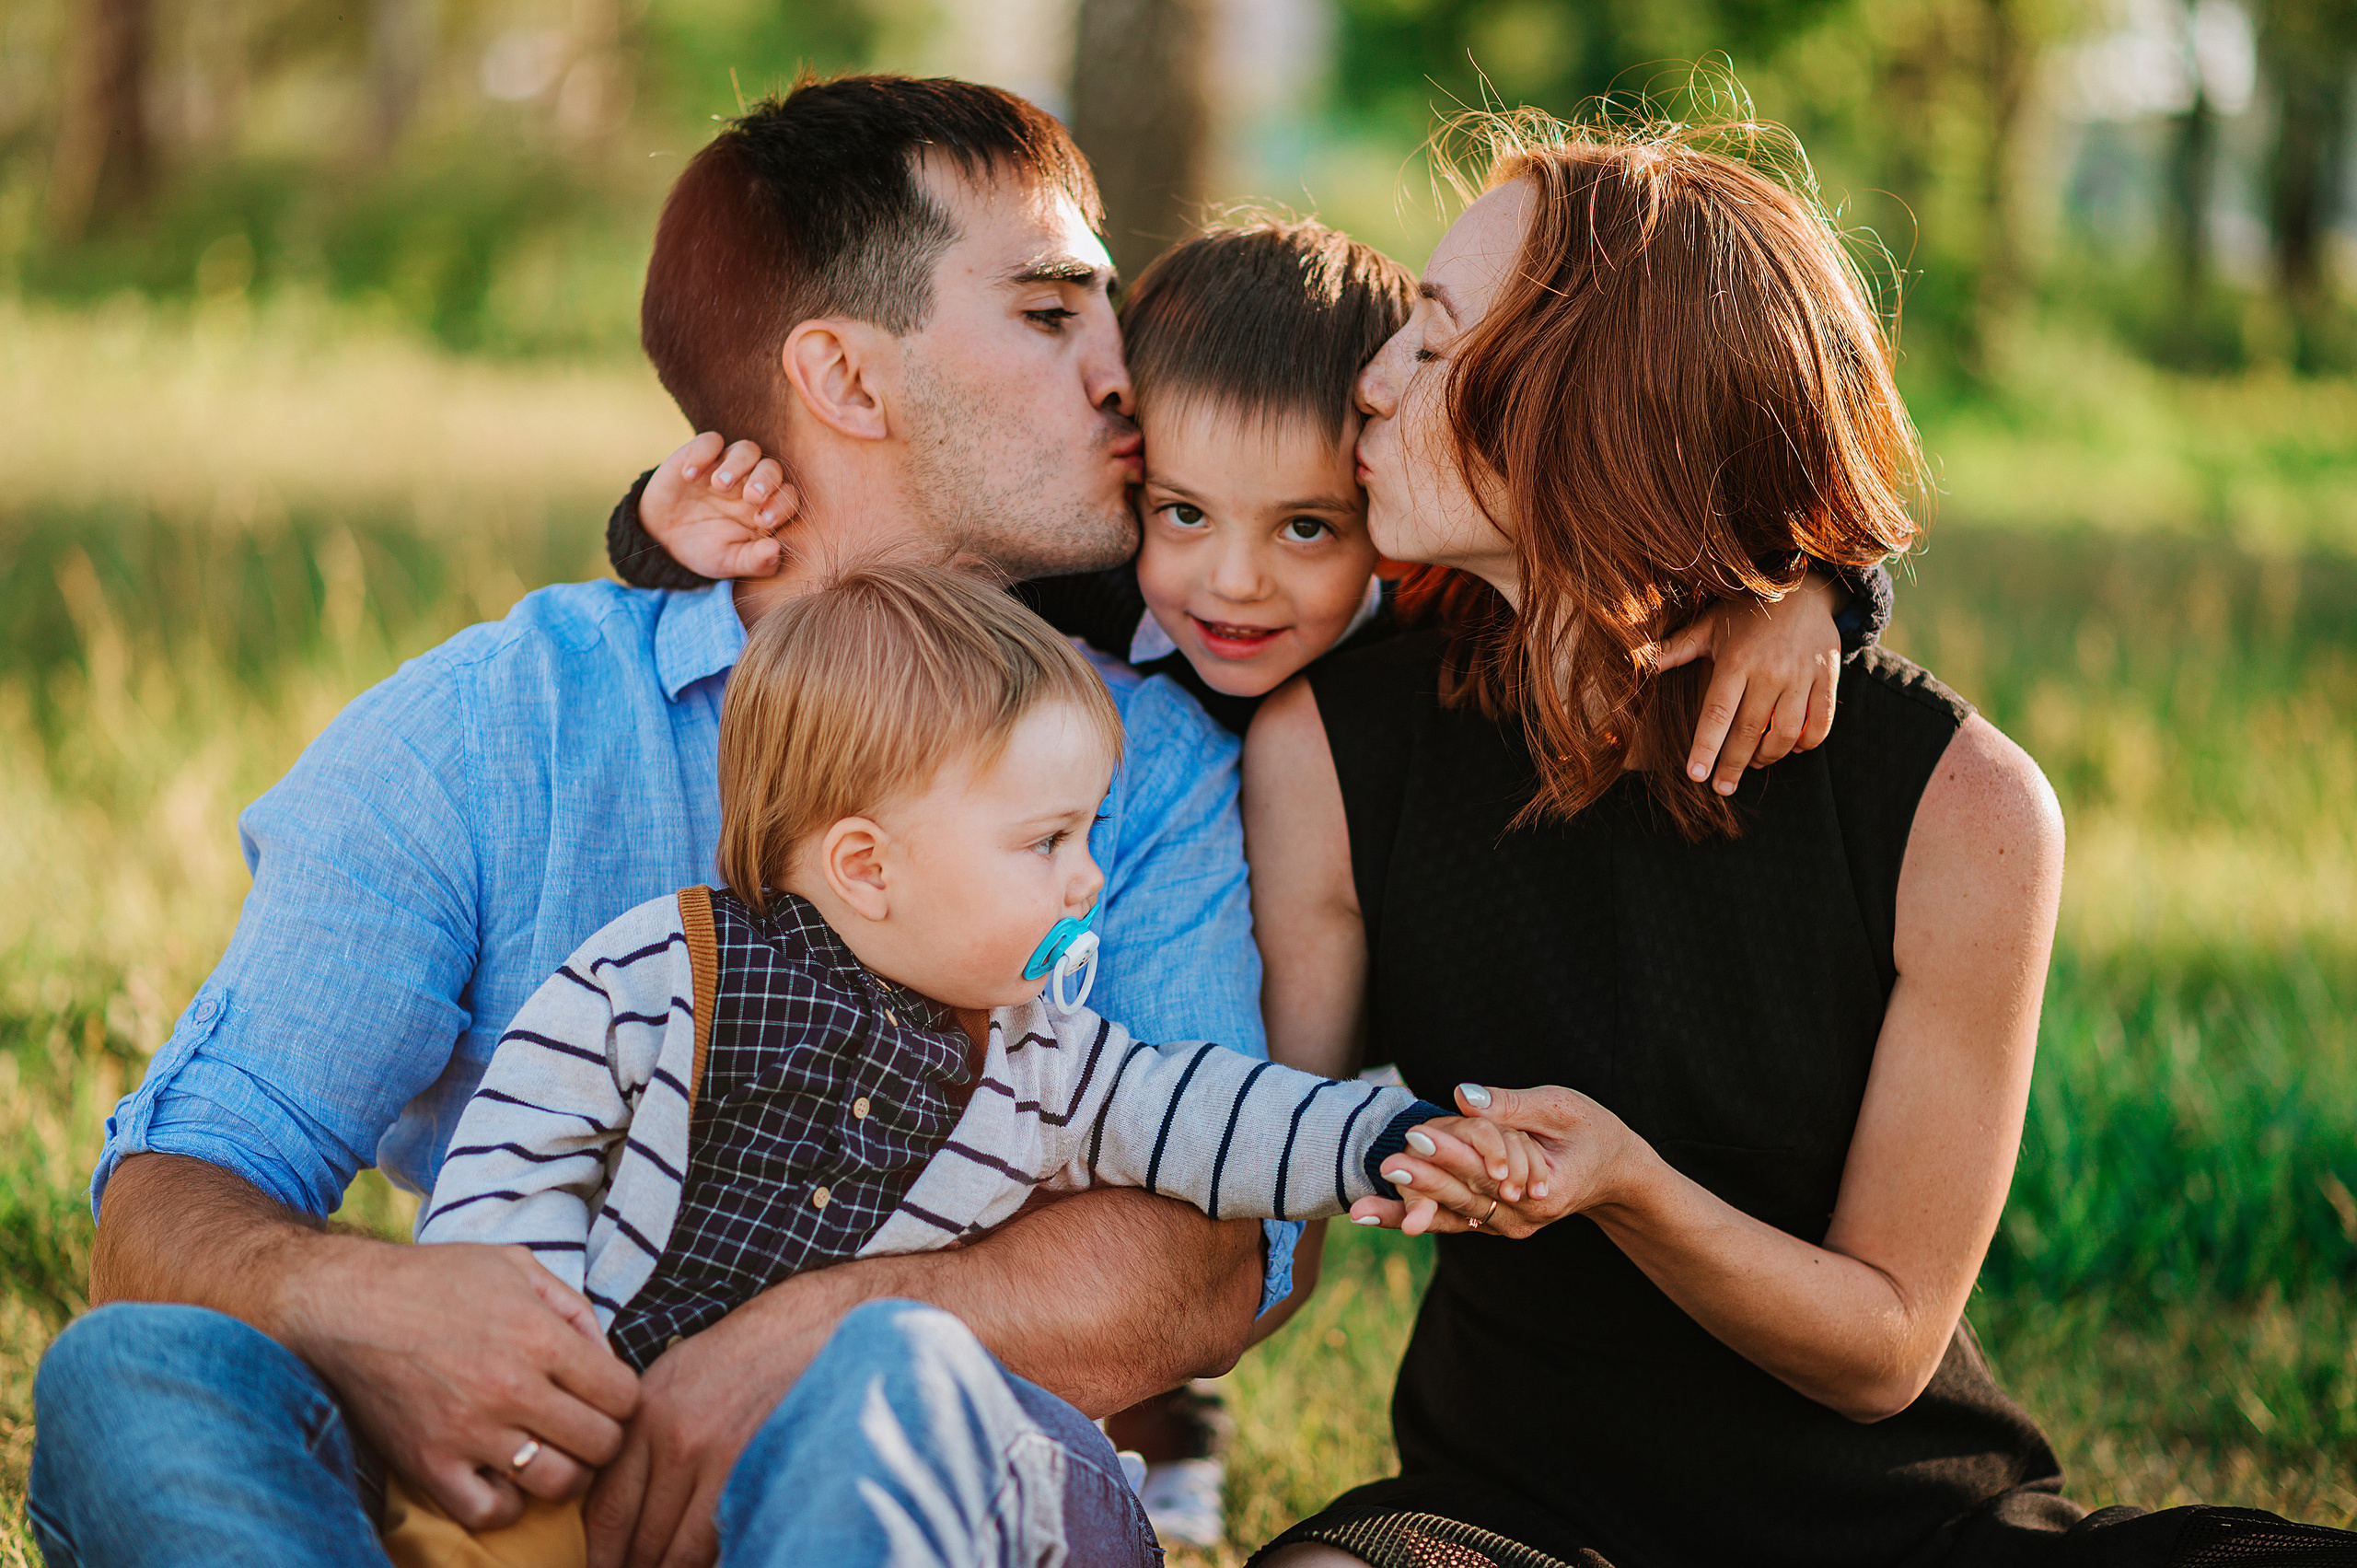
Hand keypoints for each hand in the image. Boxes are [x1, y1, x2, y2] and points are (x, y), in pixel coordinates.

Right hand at [283, 1239, 637, 1529]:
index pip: (623, 1396)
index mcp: (539, 1336)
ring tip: (550, 1452)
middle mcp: (510, 1389)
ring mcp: (469, 1432)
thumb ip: (573, 1308)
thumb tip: (608, 1357)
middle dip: (603, 1437)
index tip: (605, 1395)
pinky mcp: (428, 1464)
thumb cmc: (435, 1280)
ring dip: (565, 1473)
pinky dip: (507, 1503)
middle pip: (601, 1444)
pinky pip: (491, 1513)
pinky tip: (503, 1475)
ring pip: (558, 1484)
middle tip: (583, 1426)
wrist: (345, 1304)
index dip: (623, 1398)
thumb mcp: (517, 1266)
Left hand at [585, 1275, 841, 1567]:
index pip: (605, 1511)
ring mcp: (721, 1458)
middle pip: (638, 1540)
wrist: (811, 1326)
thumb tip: (614, 1505)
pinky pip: (720, 1544)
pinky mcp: (761, 1471)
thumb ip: (638, 1439)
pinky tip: (707, 1561)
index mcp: (646, 1417)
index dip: (601, 1554)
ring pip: (676, 1554)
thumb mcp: (672, 1379)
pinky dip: (709, 1563)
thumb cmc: (743, 1357)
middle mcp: (677, 1440)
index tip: (606, 1567)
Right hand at [641, 432, 799, 580]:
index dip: (782, 505)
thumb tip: (776, 550)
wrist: (663, 538)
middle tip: (752, 497)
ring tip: (719, 484)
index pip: (788, 497)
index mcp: (765, 508)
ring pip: (747, 450)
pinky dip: (703, 453)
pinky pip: (710, 441)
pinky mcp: (700, 455)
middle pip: (772, 468)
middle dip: (766, 480)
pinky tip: (690, 476)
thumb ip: (755, 561)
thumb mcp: (728, 562)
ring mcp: (727, 466)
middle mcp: (751, 483)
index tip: (763, 521)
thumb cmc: (704, 548)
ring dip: (737, 465)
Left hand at [1349, 1083, 1639, 1237]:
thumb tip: (1461, 1095)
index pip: (1491, 1172)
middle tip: (1385, 1163)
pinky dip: (1410, 1218)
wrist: (1611, 1171)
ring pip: (1450, 1216)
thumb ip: (1511, 1105)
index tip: (1418, 1136)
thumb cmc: (1590, 1129)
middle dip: (1421, 1180)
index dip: (1454, 1153)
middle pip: (1465, 1197)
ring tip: (1362, 1208)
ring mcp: (1507, 1226)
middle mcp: (1523, 1218)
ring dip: (1405, 1211)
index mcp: (1546, 1190)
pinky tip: (1370, 1218)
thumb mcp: (1560, 1107)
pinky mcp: (1492, 1223)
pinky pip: (1448, 1221)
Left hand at [1650, 572, 1845, 794]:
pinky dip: (1805, 743)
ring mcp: (1802, 675)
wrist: (1802, 587)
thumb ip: (1674, 649)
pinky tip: (1790, 747)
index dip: (1706, 748)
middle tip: (1722, 787)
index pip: (1717, 714)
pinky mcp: (1827, 677)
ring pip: (1786, 734)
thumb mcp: (1708, 626)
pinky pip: (1820, 724)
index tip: (1695, 775)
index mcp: (1736, 661)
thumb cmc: (1746, 612)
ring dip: (1768, 756)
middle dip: (1733, 766)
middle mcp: (1769, 671)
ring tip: (1754, 763)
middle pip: (1749, 732)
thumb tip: (1633, 658)